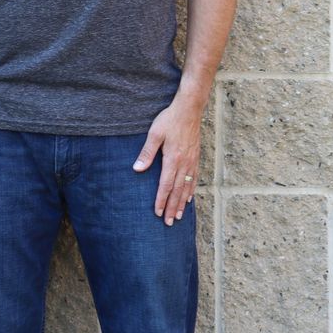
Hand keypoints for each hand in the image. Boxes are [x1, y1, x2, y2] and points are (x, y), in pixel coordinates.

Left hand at [133, 100, 201, 225]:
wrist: (189, 109)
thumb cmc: (169, 120)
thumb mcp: (154, 134)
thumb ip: (146, 152)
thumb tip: (137, 169)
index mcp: (173, 159)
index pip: (166, 185)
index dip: (161, 200)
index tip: (158, 213)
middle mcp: (184, 163)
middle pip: (177, 190)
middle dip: (172, 207)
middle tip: (169, 222)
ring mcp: (192, 161)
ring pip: (187, 187)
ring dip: (182, 203)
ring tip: (178, 216)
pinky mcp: (196, 157)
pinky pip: (194, 178)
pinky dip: (191, 190)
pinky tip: (189, 198)